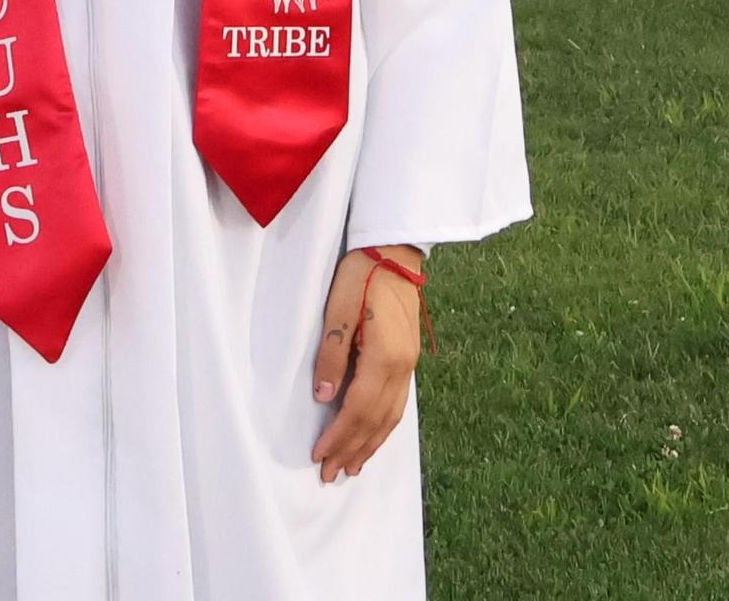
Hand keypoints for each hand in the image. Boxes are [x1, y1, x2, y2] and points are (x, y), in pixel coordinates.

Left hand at [310, 245, 423, 482]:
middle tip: (330, 475)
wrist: (395, 252)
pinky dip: (383, 427)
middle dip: (353, 450)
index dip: (338, 436)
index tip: (318, 456)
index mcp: (385, 357)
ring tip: (352, 467)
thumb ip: (332, 354)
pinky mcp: (408, 359)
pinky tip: (373, 435)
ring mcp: (409, 365)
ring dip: (370, 444)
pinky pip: (397, 405)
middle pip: (376, 421)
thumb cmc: (361, 275)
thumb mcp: (338, 309)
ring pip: (390, 418)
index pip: (358, 409)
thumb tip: (323, 397)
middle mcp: (402, 368)